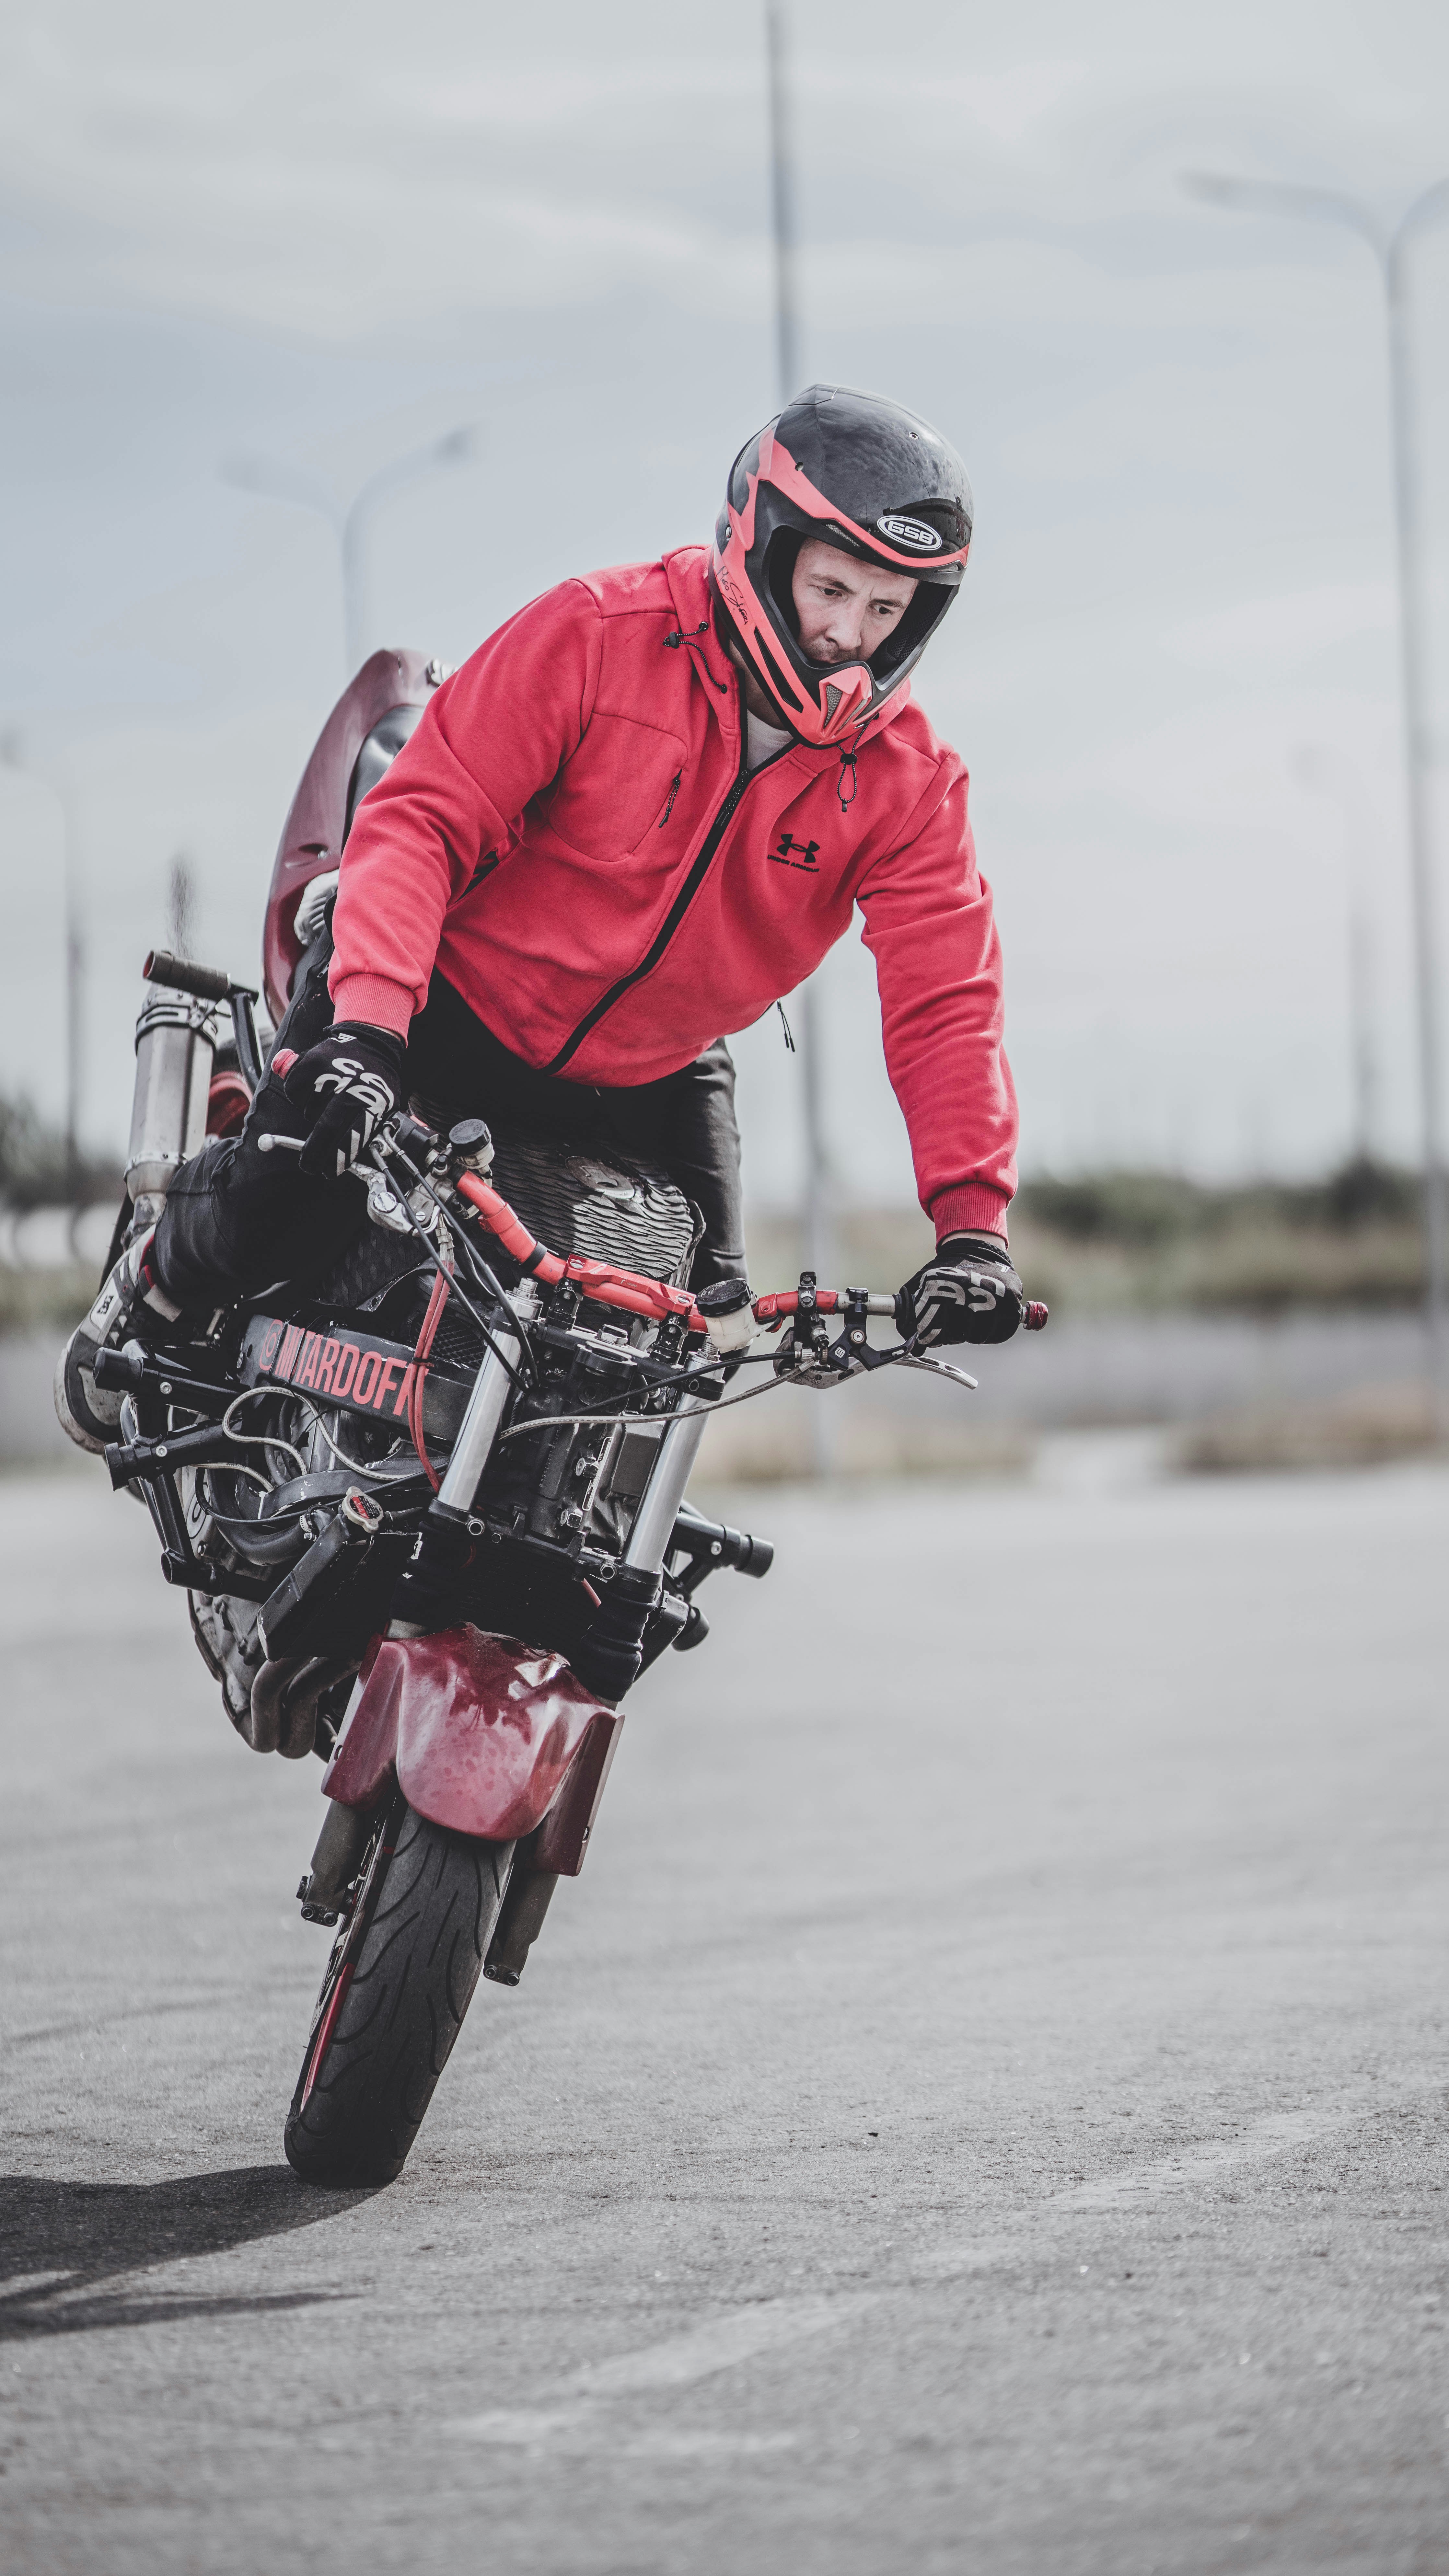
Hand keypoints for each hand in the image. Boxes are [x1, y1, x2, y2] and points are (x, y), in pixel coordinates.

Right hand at [279, 1023, 405, 1179]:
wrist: (371, 1041)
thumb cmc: (377, 1080)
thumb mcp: (384, 1106)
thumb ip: (368, 1130)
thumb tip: (350, 1159)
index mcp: (371, 1101)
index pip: (351, 1137)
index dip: (338, 1158)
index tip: (329, 1171)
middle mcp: (349, 1086)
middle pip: (325, 1129)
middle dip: (315, 1152)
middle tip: (310, 1164)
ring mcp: (327, 1073)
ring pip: (309, 1111)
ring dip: (314, 1115)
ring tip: (330, 1100)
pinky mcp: (308, 1062)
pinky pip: (295, 1092)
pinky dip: (302, 1096)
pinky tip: (318, 1087)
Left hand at [895, 1232, 1024, 1347]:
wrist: (979, 1251)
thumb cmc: (948, 1273)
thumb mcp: (923, 1284)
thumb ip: (913, 1314)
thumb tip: (915, 1349)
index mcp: (943, 1287)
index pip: (933, 1331)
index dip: (930, 1336)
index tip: (931, 1334)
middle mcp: (969, 1292)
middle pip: (955, 1336)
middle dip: (951, 1334)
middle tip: (953, 1324)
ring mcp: (993, 1299)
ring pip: (977, 1337)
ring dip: (971, 1333)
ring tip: (969, 1318)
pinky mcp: (1012, 1305)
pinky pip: (999, 1334)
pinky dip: (991, 1333)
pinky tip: (985, 1319)